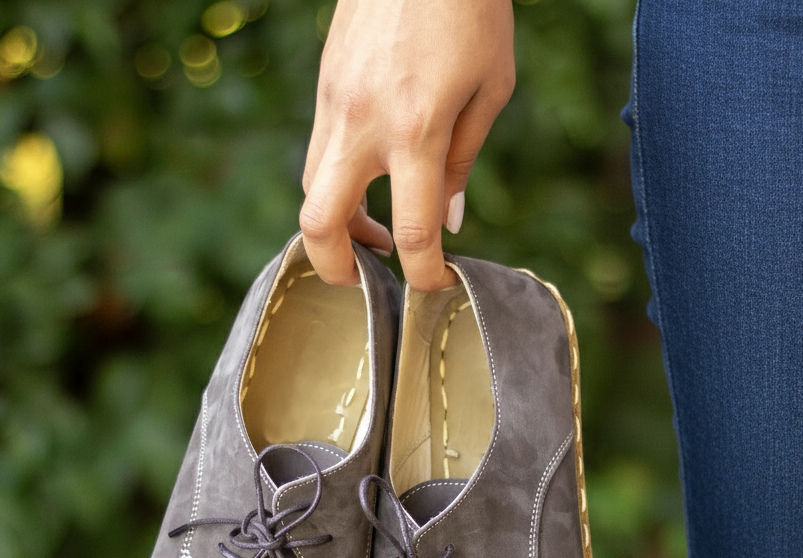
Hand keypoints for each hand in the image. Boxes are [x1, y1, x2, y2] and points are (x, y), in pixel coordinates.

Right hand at [300, 0, 514, 290]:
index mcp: (416, 131)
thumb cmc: (473, 8)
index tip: (435, 286)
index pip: (412, 233)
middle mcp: (363, 124)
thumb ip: (463, 162)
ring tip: (375, 229)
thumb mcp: (490, 88)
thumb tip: (448, 220)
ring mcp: (335, 103)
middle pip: (320, 223)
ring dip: (337, 224)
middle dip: (336, 268)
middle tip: (365, 278)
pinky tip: (370, 178)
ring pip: (312, 188)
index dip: (424, 275)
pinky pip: (319, 151)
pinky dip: (338, 182)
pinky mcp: (325, 85)